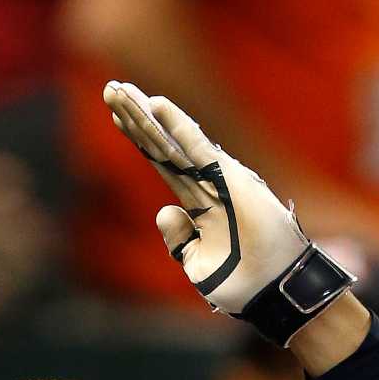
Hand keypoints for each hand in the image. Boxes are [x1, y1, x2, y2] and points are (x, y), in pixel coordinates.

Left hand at [103, 82, 315, 316]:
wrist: (269, 289)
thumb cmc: (240, 280)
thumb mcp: (197, 263)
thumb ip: (178, 239)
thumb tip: (164, 211)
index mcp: (197, 199)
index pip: (161, 160)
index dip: (138, 136)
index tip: (115, 113)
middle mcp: (204, 181)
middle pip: (161, 143)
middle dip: (134, 116)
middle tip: (109, 89)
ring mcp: (215, 177)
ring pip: (171, 141)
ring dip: (145, 115)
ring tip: (118, 91)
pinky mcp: (228, 178)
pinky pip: (197, 148)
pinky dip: (177, 126)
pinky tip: (156, 105)